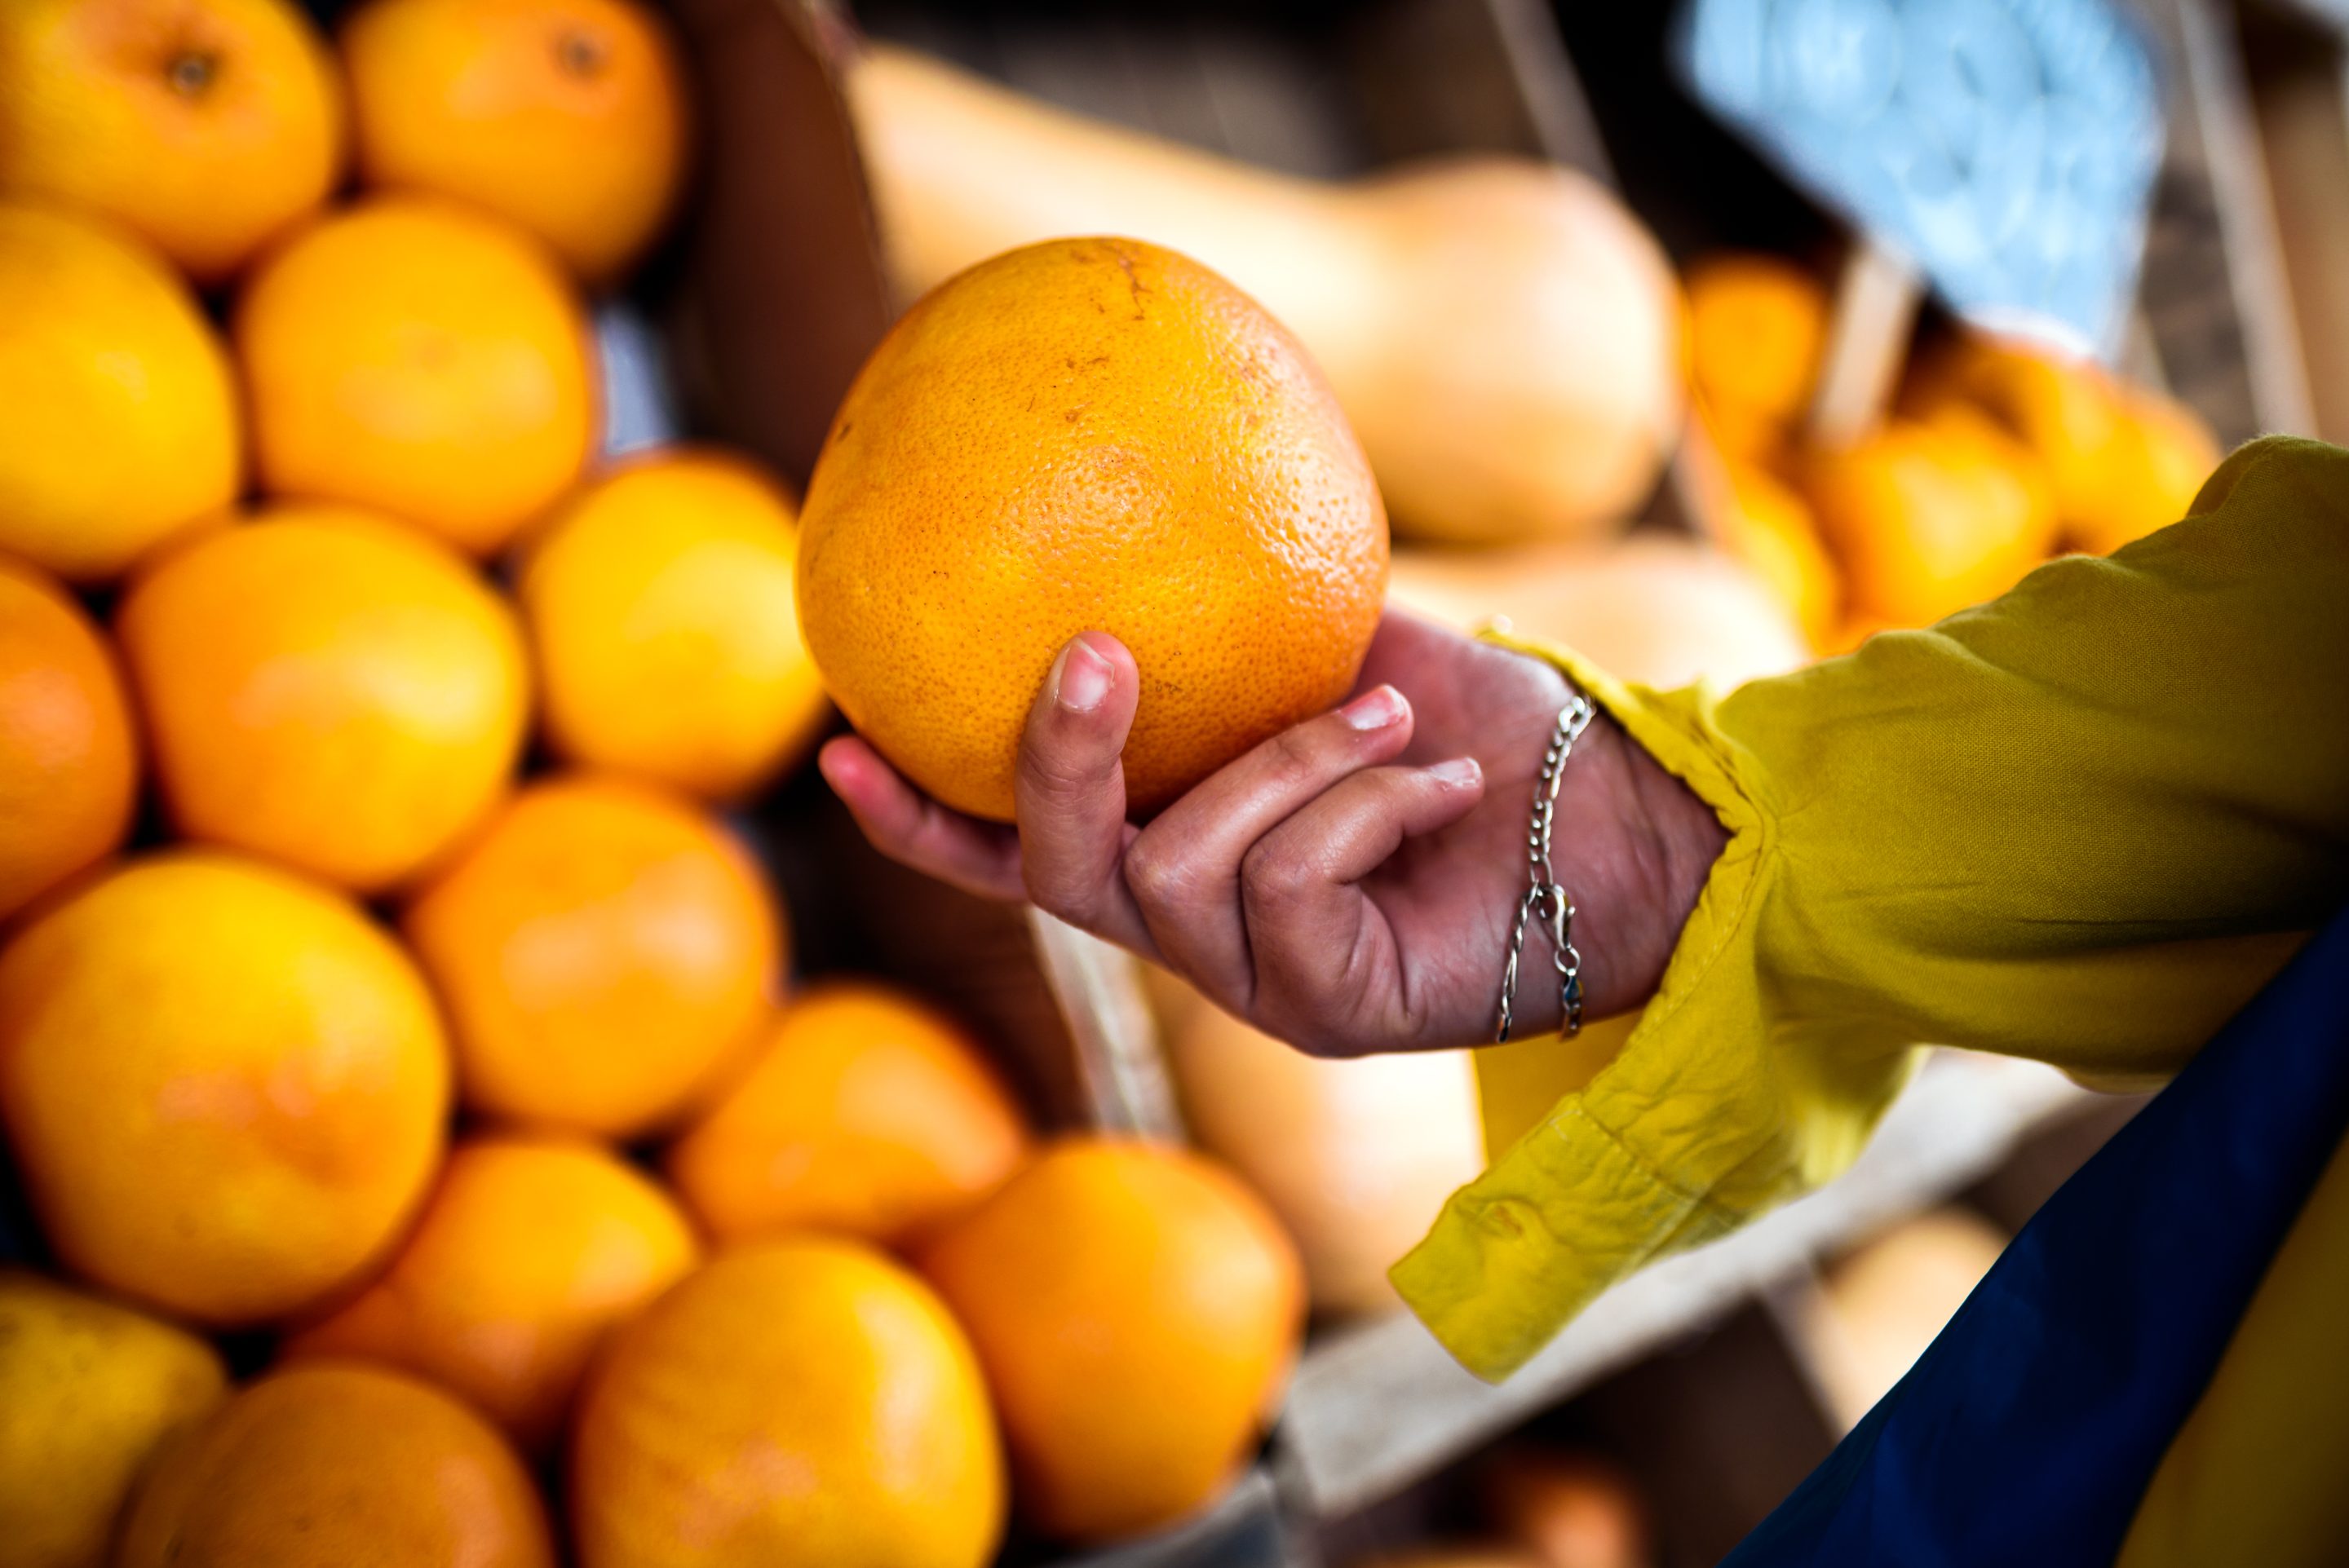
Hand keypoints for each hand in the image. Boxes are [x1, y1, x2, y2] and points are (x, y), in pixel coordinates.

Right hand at [819, 608, 1724, 1055]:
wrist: (1625, 824)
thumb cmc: (1489, 731)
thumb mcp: (1347, 643)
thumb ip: (1251, 609)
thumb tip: (1165, 482)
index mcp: (1175, 845)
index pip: (1012, 847)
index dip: (919, 814)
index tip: (836, 746)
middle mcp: (1193, 928)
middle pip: (1052, 872)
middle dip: (1056, 759)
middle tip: (1090, 652)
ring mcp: (1256, 981)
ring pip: (1181, 869)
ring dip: (1287, 763)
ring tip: (1388, 710)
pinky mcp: (1330, 1010)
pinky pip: (1289, 887)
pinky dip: (1364, 801)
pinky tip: (1441, 779)